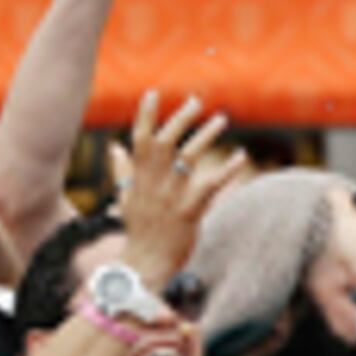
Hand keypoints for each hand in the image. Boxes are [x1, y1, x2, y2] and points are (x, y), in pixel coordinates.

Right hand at [115, 90, 249, 284]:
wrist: (146, 263)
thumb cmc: (138, 229)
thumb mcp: (125, 198)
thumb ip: (122, 171)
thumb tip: (114, 147)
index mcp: (139, 177)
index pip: (139, 140)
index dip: (146, 116)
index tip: (153, 93)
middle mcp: (154, 182)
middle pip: (166, 142)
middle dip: (181, 118)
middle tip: (197, 101)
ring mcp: (172, 195)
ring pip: (189, 157)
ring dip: (206, 135)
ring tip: (222, 119)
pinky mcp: (190, 210)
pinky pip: (211, 184)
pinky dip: (227, 169)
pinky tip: (241, 157)